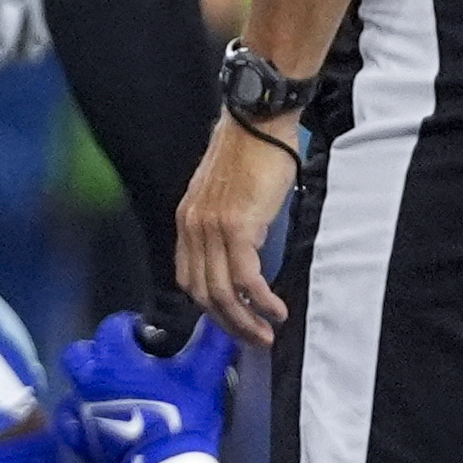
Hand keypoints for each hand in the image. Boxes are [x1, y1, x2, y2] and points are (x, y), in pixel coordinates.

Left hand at [56, 306, 230, 462]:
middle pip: (79, 352)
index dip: (128, 324)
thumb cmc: (183, 416)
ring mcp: (80, 410)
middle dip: (97, 350)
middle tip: (122, 361)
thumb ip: (211, 342)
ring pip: (72, 386)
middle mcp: (89, 380)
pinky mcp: (78, 439)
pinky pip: (68, 420)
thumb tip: (215, 319)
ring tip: (112, 390)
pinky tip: (93, 416)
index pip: (112, 326)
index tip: (145, 333)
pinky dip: (77, 415)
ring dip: (87, 383)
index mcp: (115, 358)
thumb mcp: (204, 374)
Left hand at [176, 112, 299, 343]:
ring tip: (266, 334)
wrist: (257, 122)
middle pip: (202, 293)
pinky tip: (275, 310)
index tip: (230, 322)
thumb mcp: (227, 195)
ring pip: (222, 292)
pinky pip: (246, 278)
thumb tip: (244, 254)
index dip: (208, 307)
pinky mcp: (237, 228)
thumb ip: (226, 226)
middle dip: (227, 323)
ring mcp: (212, 230)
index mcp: (187, 222)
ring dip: (244, 320)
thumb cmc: (251, 154)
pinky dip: (260, 301)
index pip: (188, 278)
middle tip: (252, 340)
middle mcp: (192, 229)